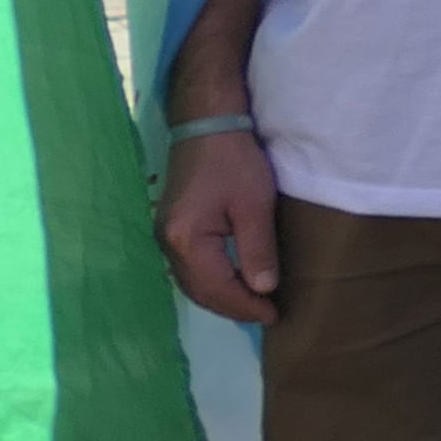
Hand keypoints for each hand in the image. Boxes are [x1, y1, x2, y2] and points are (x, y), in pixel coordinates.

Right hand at [156, 128, 278, 323]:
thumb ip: (257, 250)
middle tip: (267, 314)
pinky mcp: (173, 228)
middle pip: (199, 290)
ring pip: (192, 282)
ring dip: (221, 297)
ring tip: (254, 305)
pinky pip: (191, 267)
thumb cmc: (233, 161)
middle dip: (232, 307)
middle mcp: (167, 243)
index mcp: (185, 240)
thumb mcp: (253, 205)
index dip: (245, 306)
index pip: (216, 288)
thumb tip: (263, 290)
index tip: (274, 315)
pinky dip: (212, 281)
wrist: (206, 125)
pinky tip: (234, 282)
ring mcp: (166, 236)